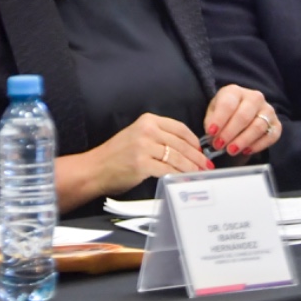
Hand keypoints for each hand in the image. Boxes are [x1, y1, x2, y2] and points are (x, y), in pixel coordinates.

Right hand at [55, 113, 209, 211]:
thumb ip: (158, 138)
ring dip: (192, 168)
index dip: (194, 141)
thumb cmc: (115, 156)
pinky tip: (185, 180)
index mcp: (147, 120)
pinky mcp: (142, 164)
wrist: (94, 169)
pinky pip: (168, 170)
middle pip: (181, 144)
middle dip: (197, 157)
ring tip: (199, 174)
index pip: (179, 128)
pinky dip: (179, 176)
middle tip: (206, 166)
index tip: (201, 151)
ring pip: (177, 157)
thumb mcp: (137, 136)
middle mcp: (147, 130)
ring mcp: (144, 146)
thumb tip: (184, 149)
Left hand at [203, 84, 281, 158]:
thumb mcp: (213, 112)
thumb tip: (213, 135)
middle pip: (244, 116)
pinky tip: (246, 150)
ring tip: (231, 150)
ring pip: (258, 126)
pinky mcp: (276, 124)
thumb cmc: (225, 113)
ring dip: (243, 141)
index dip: (219, 119)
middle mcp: (254, 98)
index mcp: (235, 91)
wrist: (241, 114)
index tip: (211, 132)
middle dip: (230, 133)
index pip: (228, 104)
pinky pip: (271, 136)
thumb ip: (211, 122)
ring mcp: (267, 110)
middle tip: (219, 145)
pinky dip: (258, 145)